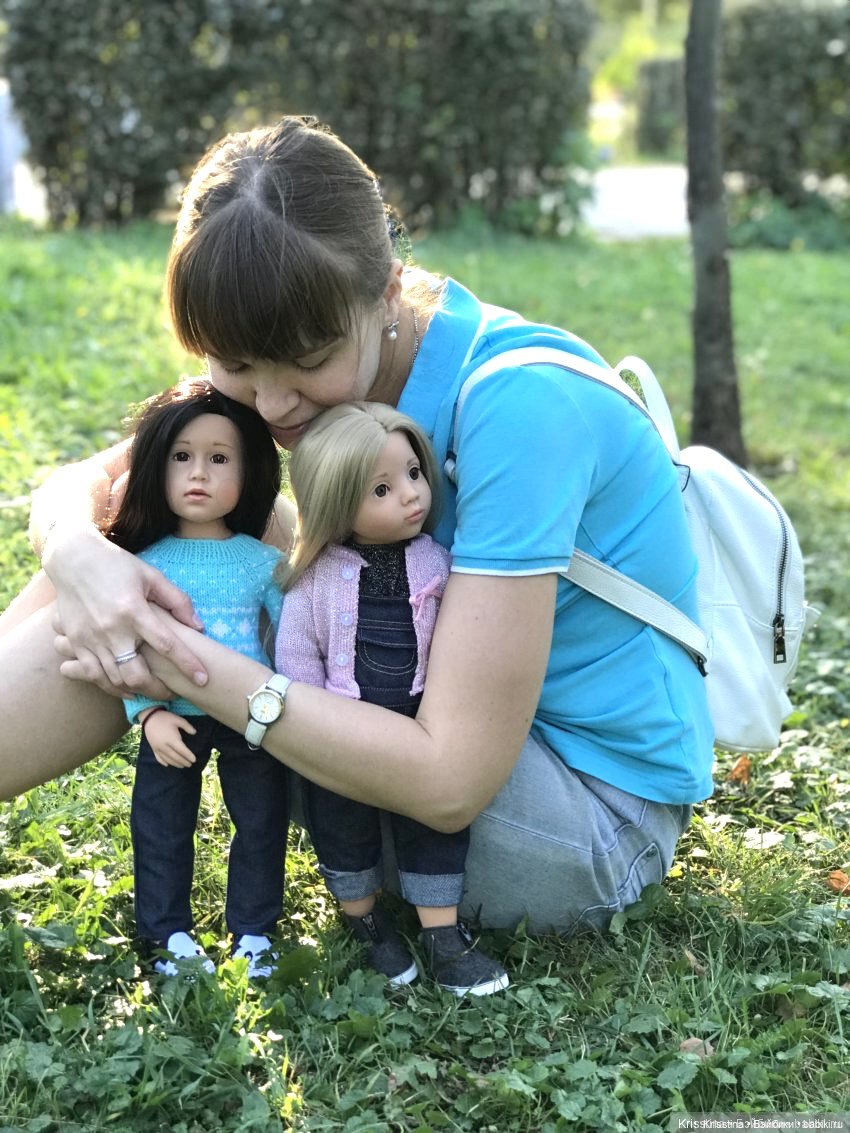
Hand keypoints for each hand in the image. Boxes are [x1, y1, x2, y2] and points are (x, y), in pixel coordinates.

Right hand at [44, 527, 207, 695]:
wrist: (73, 559)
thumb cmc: (118, 565)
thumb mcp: (152, 576)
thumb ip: (177, 601)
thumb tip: (198, 627)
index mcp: (134, 610)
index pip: (167, 644)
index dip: (187, 664)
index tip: (203, 679)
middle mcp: (112, 628)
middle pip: (137, 674)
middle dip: (159, 690)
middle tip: (174, 692)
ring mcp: (91, 638)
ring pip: (115, 680)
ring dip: (138, 691)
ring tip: (154, 691)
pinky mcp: (76, 642)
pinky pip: (93, 675)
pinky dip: (111, 686)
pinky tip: (126, 688)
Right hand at [141, 710, 197, 767]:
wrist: (149, 717)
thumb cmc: (165, 718)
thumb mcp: (178, 719)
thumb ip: (187, 726)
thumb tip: (194, 732)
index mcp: (172, 739)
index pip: (182, 750)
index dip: (188, 756)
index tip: (194, 760)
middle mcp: (164, 746)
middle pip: (175, 757)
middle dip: (183, 761)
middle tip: (190, 764)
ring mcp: (157, 748)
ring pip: (167, 759)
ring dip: (175, 764)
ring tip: (182, 766)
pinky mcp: (153, 748)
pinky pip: (158, 758)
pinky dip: (163, 762)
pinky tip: (167, 765)